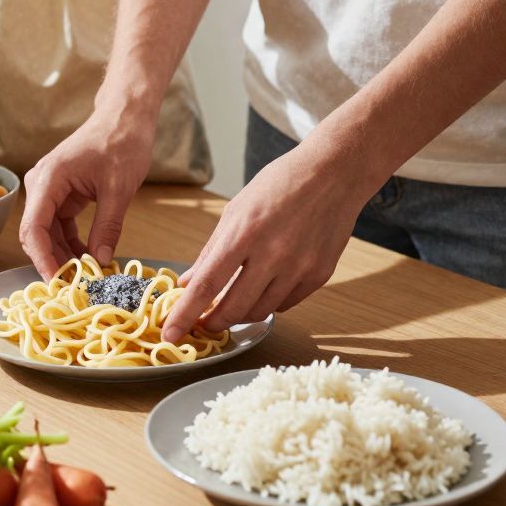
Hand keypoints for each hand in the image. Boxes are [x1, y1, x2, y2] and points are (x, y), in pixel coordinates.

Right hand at [20, 106, 155, 278]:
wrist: (124, 118)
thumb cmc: (122, 143)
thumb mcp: (119, 189)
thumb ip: (108, 227)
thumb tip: (100, 262)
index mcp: (49, 179)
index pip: (33, 227)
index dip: (42, 258)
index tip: (57, 282)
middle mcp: (41, 185)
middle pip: (35, 234)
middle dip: (52, 261)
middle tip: (74, 287)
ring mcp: (49, 190)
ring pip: (47, 233)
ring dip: (63, 255)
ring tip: (85, 276)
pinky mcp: (61, 195)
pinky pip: (59, 226)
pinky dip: (71, 244)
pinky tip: (88, 258)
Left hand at [161, 142, 366, 342]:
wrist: (334, 173)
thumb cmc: (280, 184)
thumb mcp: (236, 210)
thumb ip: (211, 251)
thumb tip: (188, 283)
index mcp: (245, 233)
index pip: (207, 285)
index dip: (186, 314)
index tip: (171, 332)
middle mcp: (273, 254)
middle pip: (234, 308)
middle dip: (212, 323)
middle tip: (202, 323)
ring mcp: (299, 267)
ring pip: (261, 312)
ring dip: (240, 315)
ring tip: (232, 304)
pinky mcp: (320, 275)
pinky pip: (286, 304)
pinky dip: (269, 303)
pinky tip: (263, 289)